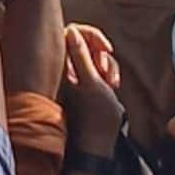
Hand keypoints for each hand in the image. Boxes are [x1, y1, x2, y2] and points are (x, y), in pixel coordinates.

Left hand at [62, 23, 123, 153]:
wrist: (98, 145)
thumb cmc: (94, 116)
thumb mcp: (91, 82)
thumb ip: (80, 54)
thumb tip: (70, 30)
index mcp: (61, 64)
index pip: (73, 32)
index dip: (92, 35)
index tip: (105, 49)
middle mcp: (66, 67)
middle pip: (86, 42)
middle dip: (103, 54)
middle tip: (107, 73)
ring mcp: (75, 75)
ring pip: (95, 56)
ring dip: (108, 66)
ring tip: (112, 84)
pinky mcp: (85, 84)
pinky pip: (98, 68)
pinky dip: (107, 74)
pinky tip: (112, 87)